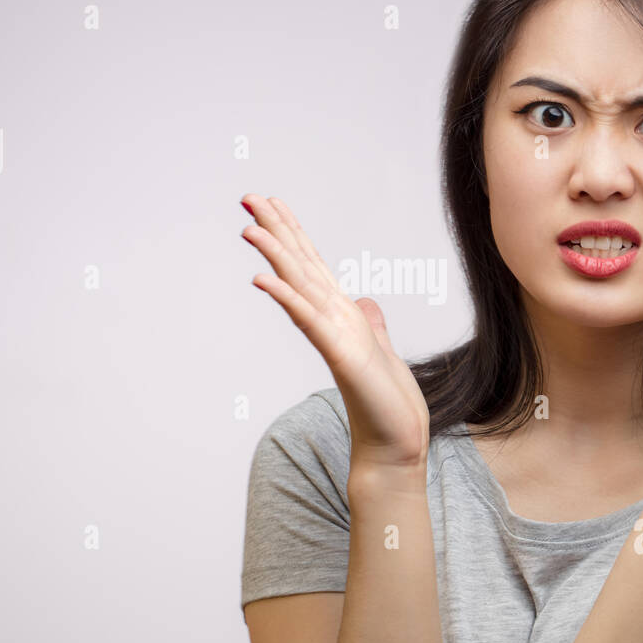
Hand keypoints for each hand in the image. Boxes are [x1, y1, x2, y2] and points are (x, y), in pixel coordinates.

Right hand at [239, 193, 430, 469]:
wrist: (395, 445)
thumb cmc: (388, 404)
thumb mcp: (383, 349)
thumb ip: (370, 322)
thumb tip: (365, 300)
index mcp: (341, 315)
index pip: (311, 264)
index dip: (292, 231)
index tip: (271, 201)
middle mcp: (330, 320)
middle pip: (298, 266)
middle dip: (275, 230)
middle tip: (247, 197)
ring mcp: (332, 337)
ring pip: (298, 287)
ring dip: (273, 257)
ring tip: (248, 227)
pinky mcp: (340, 355)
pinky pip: (309, 320)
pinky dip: (287, 298)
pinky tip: (263, 279)